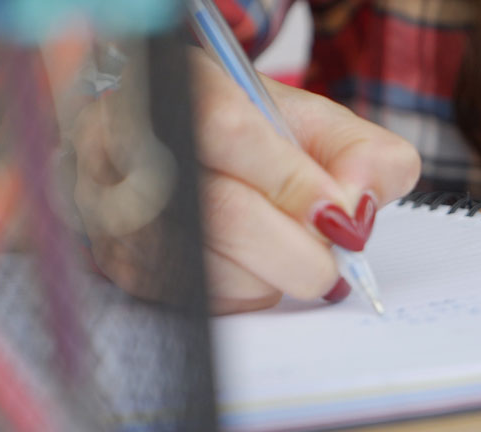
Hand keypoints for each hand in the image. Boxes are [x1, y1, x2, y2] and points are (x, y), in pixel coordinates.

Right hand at [73, 48, 419, 313]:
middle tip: (330, 263)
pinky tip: (253, 267)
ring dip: (270, 276)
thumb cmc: (265, 137)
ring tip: (288, 252)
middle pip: (218, 211)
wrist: (202, 152)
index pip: (229, 131)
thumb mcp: (325, 126)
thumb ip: (366, 156)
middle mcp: (131, 138)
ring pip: (207, 264)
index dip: (291, 182)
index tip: (339, 216)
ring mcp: (115, 202)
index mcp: (186, 83)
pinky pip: (194, 298)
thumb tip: (357, 211)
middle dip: (296, 251)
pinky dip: (243, 293)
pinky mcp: (120, 260)